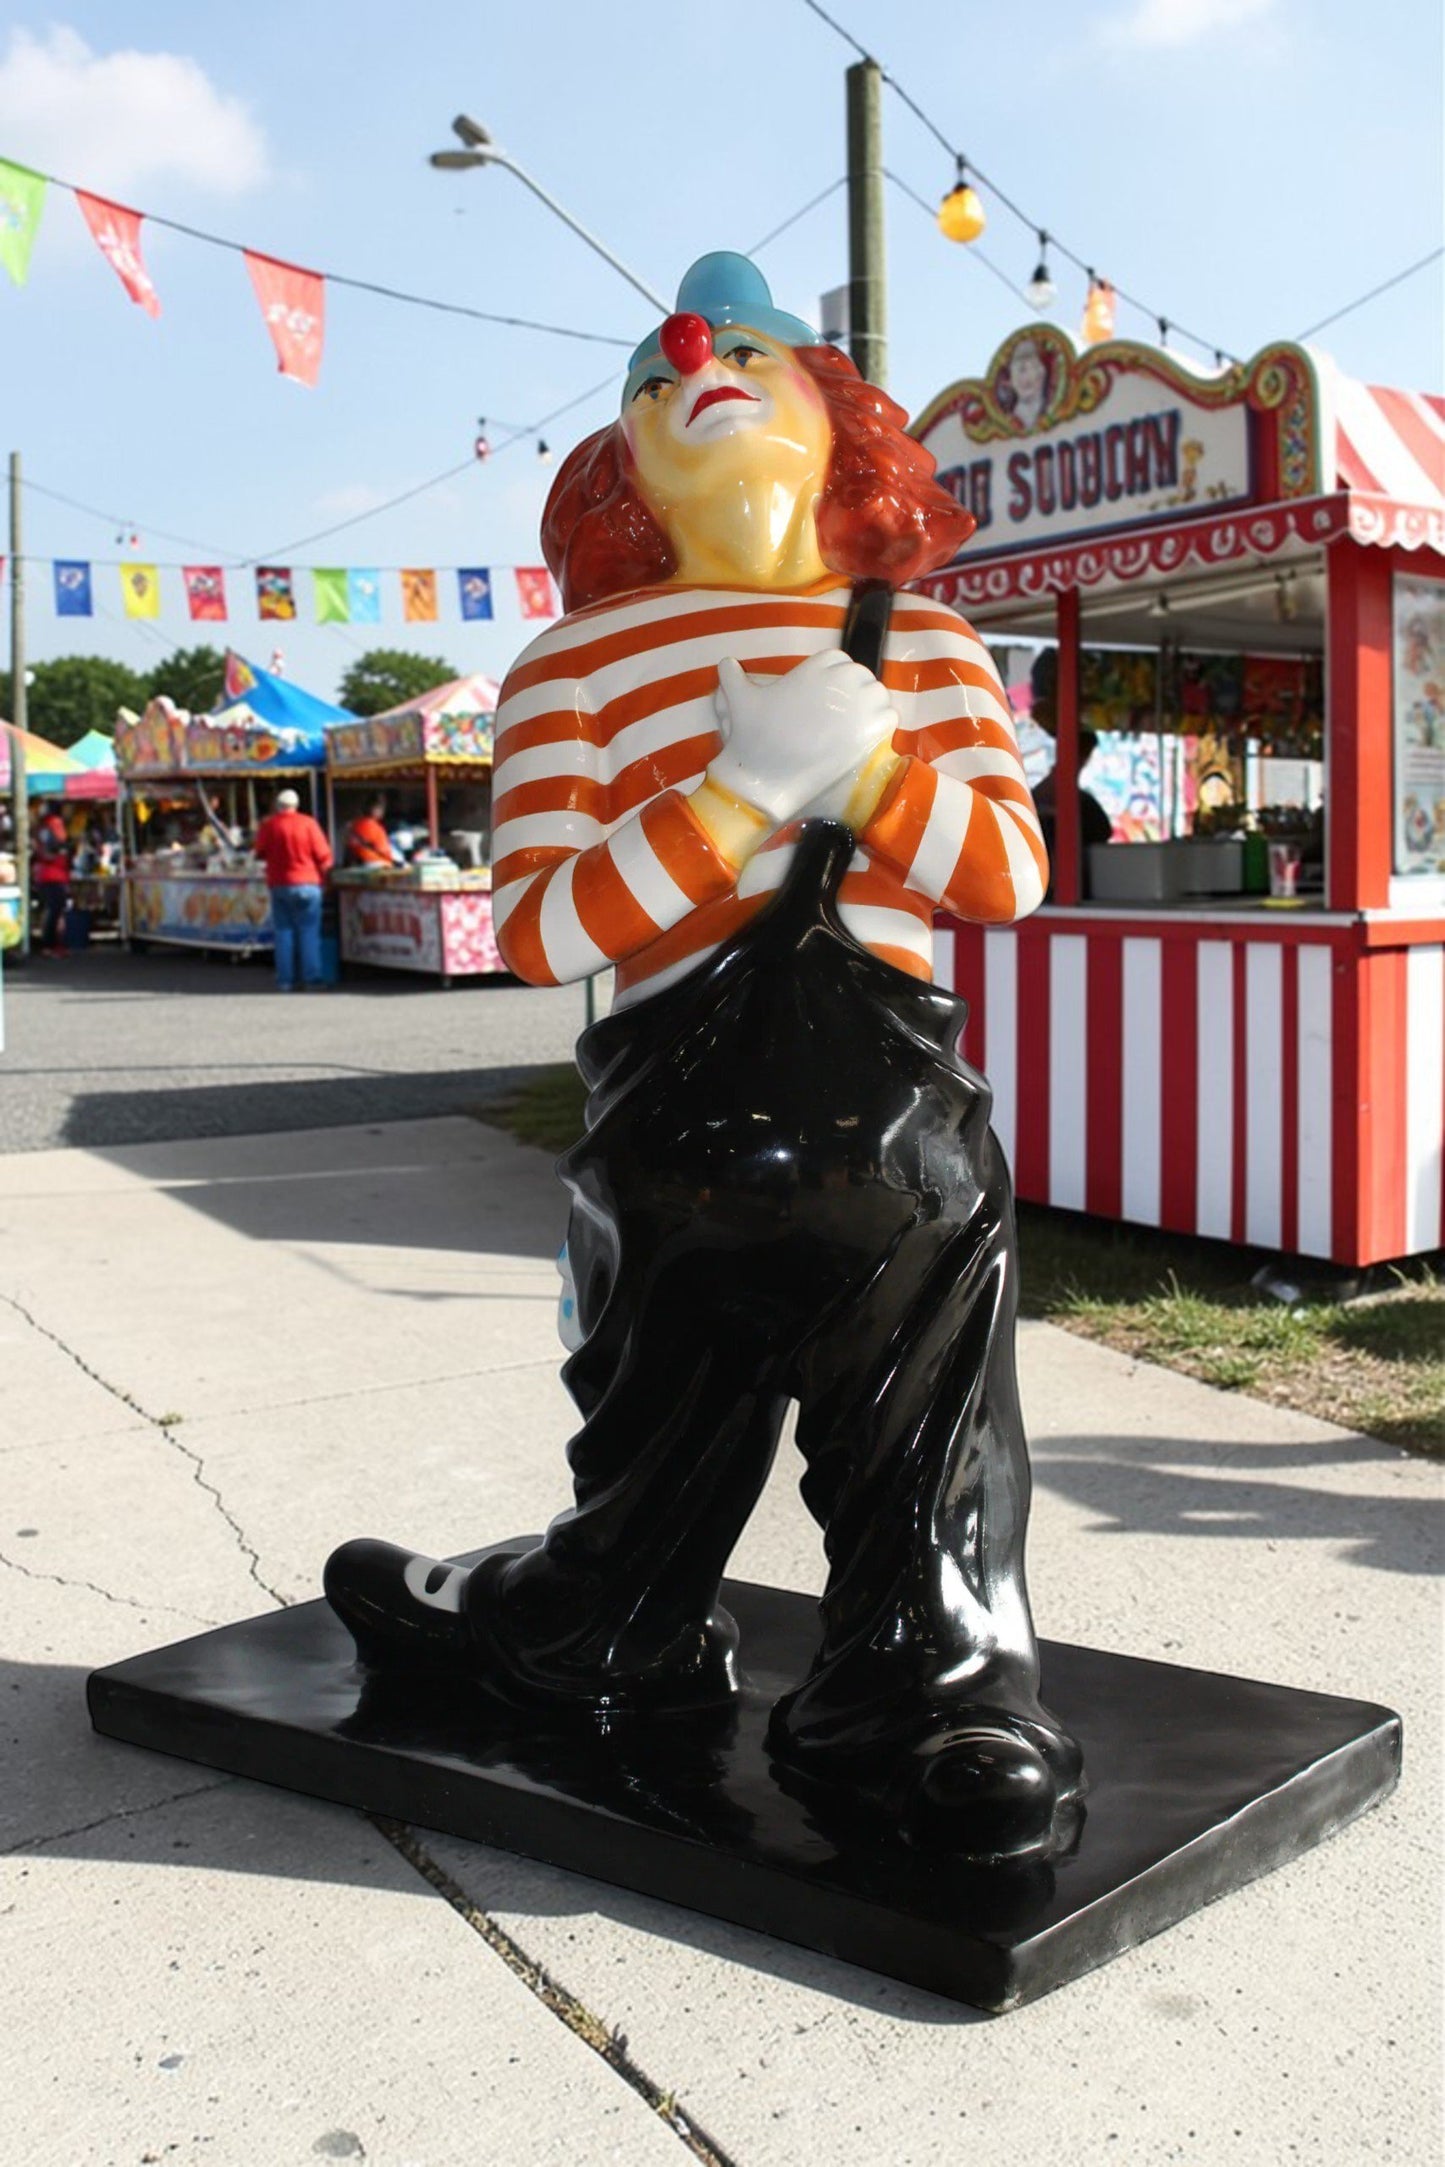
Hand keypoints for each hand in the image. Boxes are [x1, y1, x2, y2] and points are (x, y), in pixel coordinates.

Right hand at [707, 649, 898, 826]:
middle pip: (861, 676)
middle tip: (847, 714)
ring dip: (873, 707)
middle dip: (856, 692)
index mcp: (815, 665)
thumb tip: (725, 663)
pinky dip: (884, 724)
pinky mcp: (868, 730)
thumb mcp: (740, 700)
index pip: (839, 661)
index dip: (837, 678)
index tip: (832, 696)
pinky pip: (889, 717)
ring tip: (862, 724)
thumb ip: (733, 678)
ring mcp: (857, 704)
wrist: (766, 774)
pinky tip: (872, 735)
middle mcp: (839, 679)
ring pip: (879, 694)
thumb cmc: (753, 737)